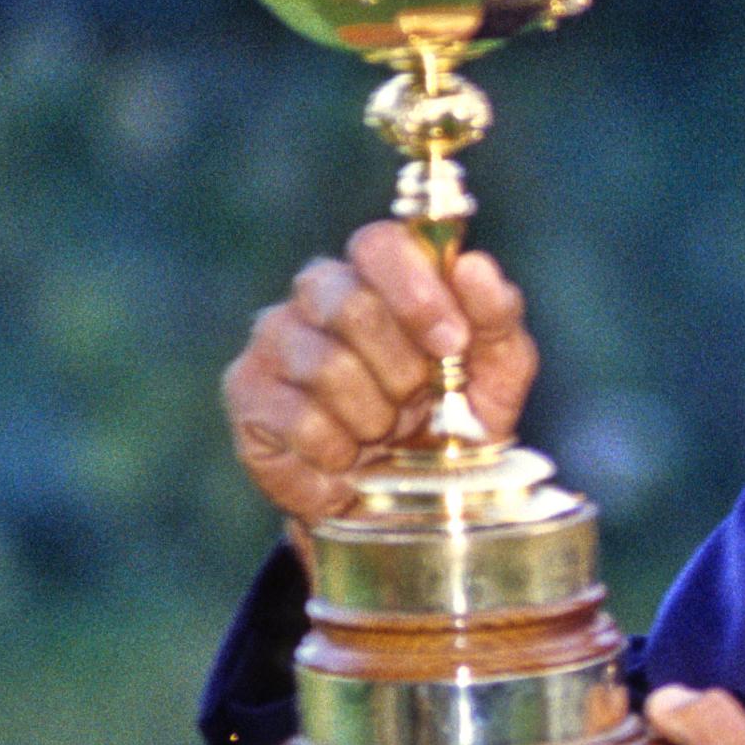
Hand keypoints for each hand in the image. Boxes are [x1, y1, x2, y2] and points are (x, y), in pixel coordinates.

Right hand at [221, 220, 537, 526]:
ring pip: (326, 365)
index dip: (416, 291)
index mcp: (379, 275)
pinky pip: (299, 418)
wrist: (408, 501)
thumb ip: (498, 315)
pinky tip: (347, 457)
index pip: (379, 244)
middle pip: (350, 303)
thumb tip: (474, 265)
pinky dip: (338, 449)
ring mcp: (274, 339)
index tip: (451, 342)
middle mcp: (317, 294)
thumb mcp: (498, 371)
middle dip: (401, 368)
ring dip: (374, 415)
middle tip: (417, 400)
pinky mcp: (247, 392)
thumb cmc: (454, 422)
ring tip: (382, 431)